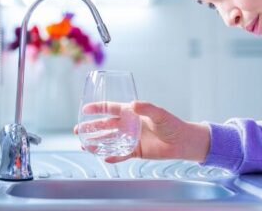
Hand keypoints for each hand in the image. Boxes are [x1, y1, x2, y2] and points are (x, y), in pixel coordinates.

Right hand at [74, 101, 210, 163]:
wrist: (183, 142)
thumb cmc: (172, 124)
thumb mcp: (159, 114)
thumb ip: (146, 109)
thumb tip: (133, 104)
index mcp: (132, 113)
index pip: (111, 109)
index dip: (98, 108)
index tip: (85, 109)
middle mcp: (129, 125)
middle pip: (105, 126)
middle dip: (91, 128)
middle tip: (78, 130)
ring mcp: (131, 138)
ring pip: (110, 140)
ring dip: (97, 143)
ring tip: (84, 145)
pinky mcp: (136, 151)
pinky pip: (121, 154)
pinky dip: (112, 156)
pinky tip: (103, 157)